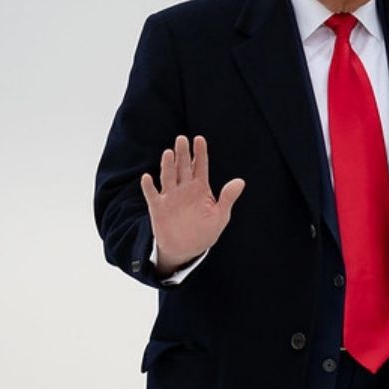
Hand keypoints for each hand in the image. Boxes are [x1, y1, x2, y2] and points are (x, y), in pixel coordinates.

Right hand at [140, 135, 244, 274]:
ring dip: (168, 165)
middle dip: (183, 153)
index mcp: (200, 187)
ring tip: (169, 153)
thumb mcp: (220, 215)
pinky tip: (147, 177)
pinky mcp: (158, 208)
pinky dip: (149, 187)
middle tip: (182, 139)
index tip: (199, 139)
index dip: (200, 152)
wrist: (187, 249)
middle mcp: (184, 188)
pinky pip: (152, 195)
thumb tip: (241, 181)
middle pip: (183, 167)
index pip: (200, 166)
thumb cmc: (205, 231)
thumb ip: (227, 198)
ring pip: (168, 177)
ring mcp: (170, 197)